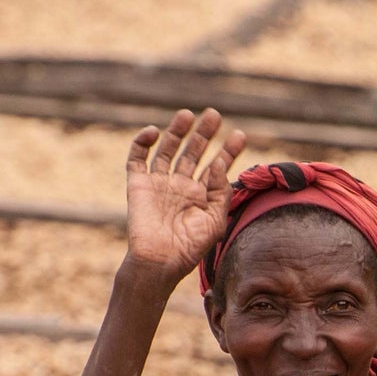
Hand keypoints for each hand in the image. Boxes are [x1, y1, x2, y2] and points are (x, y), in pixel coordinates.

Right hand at [123, 107, 247, 281]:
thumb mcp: (215, 221)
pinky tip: (155, 132)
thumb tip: (218, 165)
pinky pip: (137, 157)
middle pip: (193, 152)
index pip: (216, 167)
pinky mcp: (138, 184)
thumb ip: (220, 192)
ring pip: (167, 149)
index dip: (227, 151)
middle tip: (214, 115)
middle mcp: (180, 186)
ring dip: (176, 132)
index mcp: (201, 195)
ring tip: (188, 115)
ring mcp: (159, 183)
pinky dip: (142, 142)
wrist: (159, 261)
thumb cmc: (189, 247)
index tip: (239, 135)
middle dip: (204, 134)